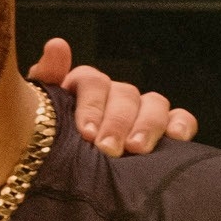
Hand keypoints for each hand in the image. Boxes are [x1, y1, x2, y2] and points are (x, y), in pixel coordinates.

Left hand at [25, 37, 198, 156]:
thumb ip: (47, 79)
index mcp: (82, 87)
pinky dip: (181, 124)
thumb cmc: (46, 144)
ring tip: (138, 150)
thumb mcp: (38, 116)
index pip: (92, 81)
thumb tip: (58, 44)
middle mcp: (114, 94)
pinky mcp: (164, 128)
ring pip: (154, 103)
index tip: (86, 133)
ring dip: (148, 125)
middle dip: (117, 122)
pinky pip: (179, 118)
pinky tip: (177, 137)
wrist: (56, 175)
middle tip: (108, 149)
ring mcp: (141, 110)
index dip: (91, 105)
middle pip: (124, 94)